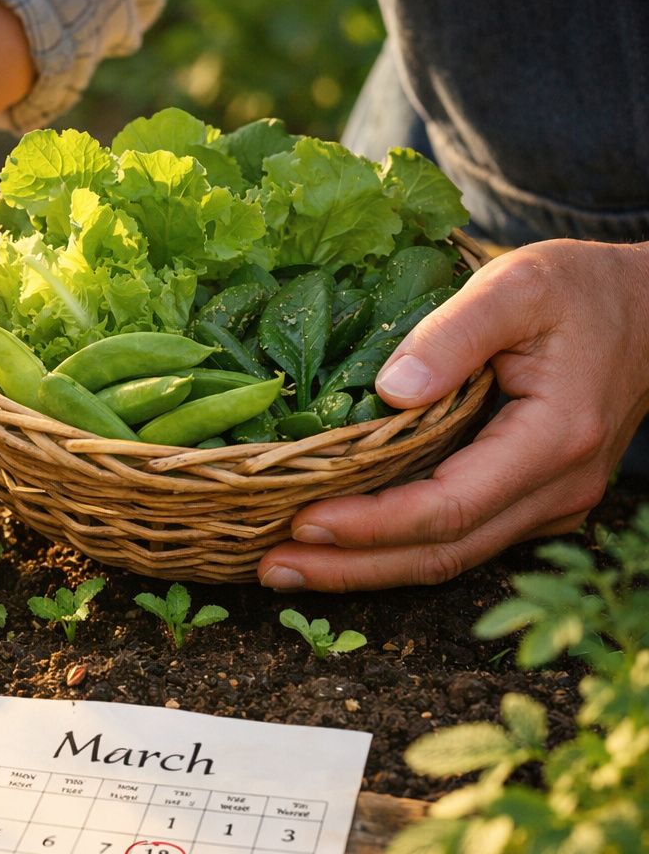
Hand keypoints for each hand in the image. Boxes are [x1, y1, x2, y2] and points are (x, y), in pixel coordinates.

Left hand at [259, 238, 648, 590]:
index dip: (371, 525)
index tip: (300, 521)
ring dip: (366, 569)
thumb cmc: (583, 289)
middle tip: (270, 569)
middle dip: (351, 568)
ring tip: (287, 568)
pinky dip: (396, 549)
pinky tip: (340, 547)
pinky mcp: (534, 503)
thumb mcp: (519, 284)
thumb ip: (456, 331)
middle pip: (442, 553)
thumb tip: (391, 388)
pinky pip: (460, 540)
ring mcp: (549, 505)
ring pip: (449, 558)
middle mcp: (557, 489)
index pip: (448, 507)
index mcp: (553, 439)